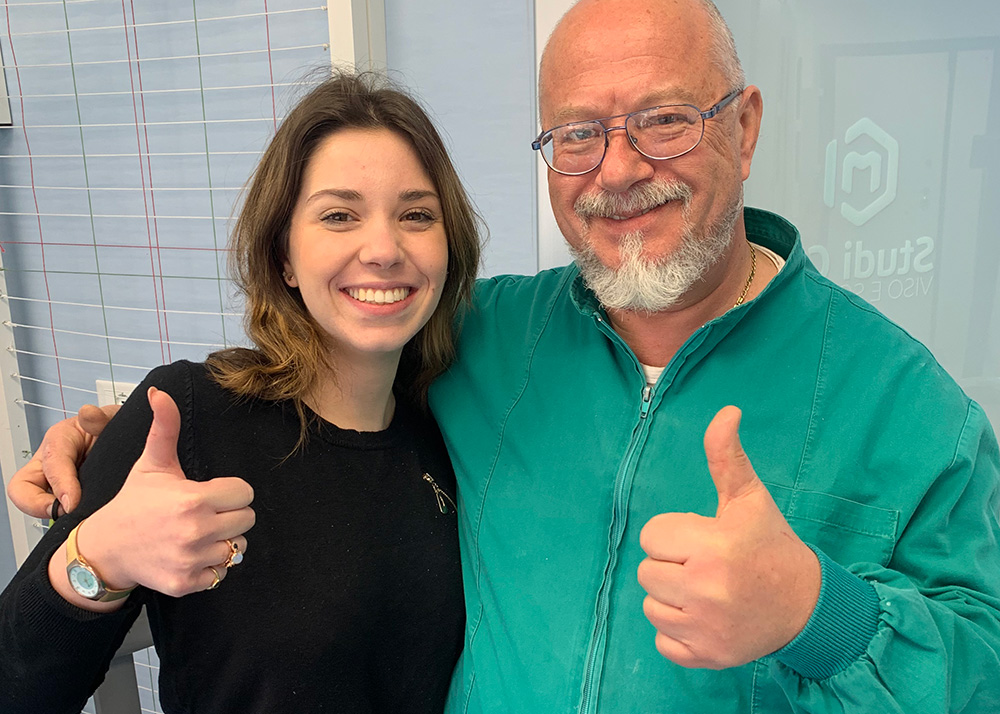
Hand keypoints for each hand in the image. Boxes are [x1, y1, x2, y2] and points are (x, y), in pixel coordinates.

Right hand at [6, 404, 117, 518]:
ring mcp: (54, 481)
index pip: (50, 463)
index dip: (60, 485)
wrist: (131, 442)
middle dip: (36, 505)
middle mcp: (51, 461)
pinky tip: (84, 521)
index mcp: (60, 439)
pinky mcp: (65, 496)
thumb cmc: (117, 430)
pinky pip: (55, 512)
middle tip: (63, 514)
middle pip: (22, 488)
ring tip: (75, 519)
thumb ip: (102, 417)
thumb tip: (88, 414)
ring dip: (50, 513)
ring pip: (35, 502)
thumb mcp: (113, 418)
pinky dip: (63, 519)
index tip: (72, 503)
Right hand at [79, 387, 254, 595]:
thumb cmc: (134, 503)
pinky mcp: (188, 583)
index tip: (210, 492)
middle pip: (247, 519)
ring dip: (223, 540)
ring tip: (197, 533)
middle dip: (230, 514)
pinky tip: (191, 553)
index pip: (245, 493)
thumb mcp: (151, 463)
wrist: (106, 549)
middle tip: (204, 512)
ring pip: (238, 547)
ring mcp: (192, 560)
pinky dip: (211, 565)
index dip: (230, 490)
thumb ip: (164, 427)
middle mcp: (196, 531)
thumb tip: (160, 392)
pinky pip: (222, 572)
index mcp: (193, 499)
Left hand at [637, 406, 820, 668]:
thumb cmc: (769, 544)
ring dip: (672, 598)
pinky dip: (678, 632)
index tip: (703, 539)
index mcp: (714, 546)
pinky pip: (662, 641)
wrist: (807, 606)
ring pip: (650, 607)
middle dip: (672, 565)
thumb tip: (726, 411)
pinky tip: (707, 618)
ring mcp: (705, 629)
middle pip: (647, 572)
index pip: (652, 536)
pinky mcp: (706, 658)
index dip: (675, 534)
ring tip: (708, 591)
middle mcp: (707, 591)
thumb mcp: (749, 498)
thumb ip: (726, 456)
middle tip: (708, 566)